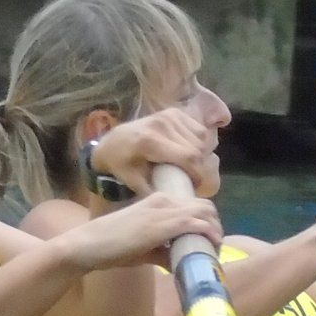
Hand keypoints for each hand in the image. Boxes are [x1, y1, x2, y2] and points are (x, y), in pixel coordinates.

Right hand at [54, 192, 219, 270]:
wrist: (89, 245)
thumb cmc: (111, 246)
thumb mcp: (142, 247)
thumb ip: (162, 252)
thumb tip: (177, 262)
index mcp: (158, 200)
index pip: (194, 204)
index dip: (207, 221)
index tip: (208, 240)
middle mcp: (164, 199)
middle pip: (205, 206)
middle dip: (215, 226)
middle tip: (214, 248)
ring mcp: (165, 210)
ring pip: (206, 212)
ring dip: (215, 232)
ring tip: (214, 252)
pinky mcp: (164, 224)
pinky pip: (197, 224)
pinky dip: (209, 236)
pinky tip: (209, 250)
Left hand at [89, 108, 220, 197]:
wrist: (113, 142)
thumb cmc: (122, 165)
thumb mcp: (134, 182)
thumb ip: (155, 192)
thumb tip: (178, 203)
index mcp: (150, 141)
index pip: (188, 157)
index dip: (199, 173)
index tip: (197, 186)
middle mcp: (162, 124)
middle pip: (198, 148)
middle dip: (200, 166)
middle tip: (194, 179)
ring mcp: (169, 115)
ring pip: (202, 138)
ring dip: (202, 154)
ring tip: (191, 166)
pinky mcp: (174, 112)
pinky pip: (199, 129)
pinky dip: (200, 142)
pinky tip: (190, 152)